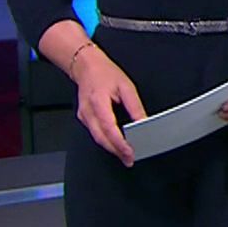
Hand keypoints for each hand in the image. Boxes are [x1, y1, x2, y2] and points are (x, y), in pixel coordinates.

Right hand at [73, 46, 145, 166]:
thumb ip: (135, 107)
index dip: (119, 143)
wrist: (86, 66)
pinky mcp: (84, 118)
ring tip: (125, 155)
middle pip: (101, 138)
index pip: (108, 128)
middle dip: (116, 151)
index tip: (129, 152)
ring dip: (111, 148)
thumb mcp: (126, 87)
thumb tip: (144, 122)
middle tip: (130, 159)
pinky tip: (115, 144)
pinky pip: (94, 133)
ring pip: (97, 138)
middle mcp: (88, 111)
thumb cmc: (104, 73)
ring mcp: (84, 116)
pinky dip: (106, 141)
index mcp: (98, 102)